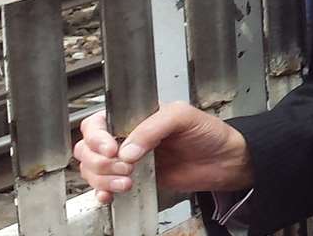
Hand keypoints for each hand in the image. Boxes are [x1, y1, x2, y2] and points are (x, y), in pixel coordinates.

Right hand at [72, 102, 253, 203]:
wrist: (225, 161)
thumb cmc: (209, 133)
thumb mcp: (183, 117)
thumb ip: (153, 127)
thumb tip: (128, 148)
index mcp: (135, 117)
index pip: (97, 123)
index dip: (96, 137)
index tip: (111, 148)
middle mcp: (127, 137)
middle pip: (88, 149)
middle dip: (100, 161)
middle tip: (124, 167)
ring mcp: (129, 161)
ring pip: (93, 170)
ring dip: (102, 179)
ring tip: (127, 182)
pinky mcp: (134, 180)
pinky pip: (105, 188)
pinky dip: (102, 193)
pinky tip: (110, 195)